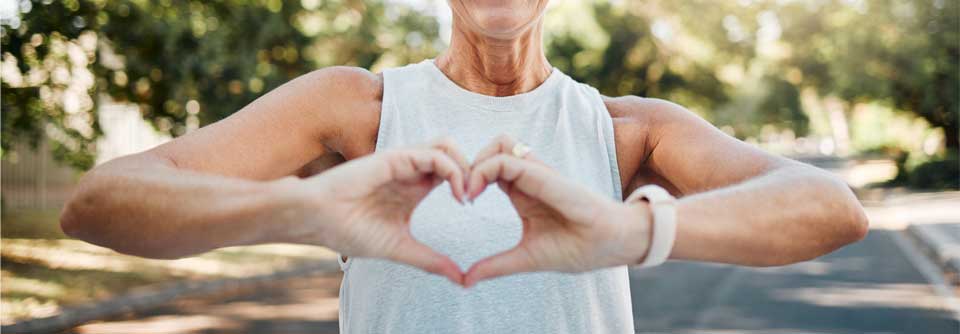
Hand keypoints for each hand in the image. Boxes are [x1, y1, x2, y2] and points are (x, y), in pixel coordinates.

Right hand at [283, 138, 469, 284]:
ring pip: (448, 146)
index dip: (470, 184)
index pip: (453, 172)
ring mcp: (404, 161)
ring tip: (467, 194)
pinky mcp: (396, 158)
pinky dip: (452, 170)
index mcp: (415, 187)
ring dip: (465, 166)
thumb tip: (460, 279)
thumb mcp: (400, 248)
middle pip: (455, 154)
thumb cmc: (349, 230)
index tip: (473, 209)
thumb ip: (430, 260)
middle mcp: (412, 170)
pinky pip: (434, 154)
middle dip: (474, 170)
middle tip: (476, 197)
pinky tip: (456, 193)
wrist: (316, 219)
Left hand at [462, 135, 651, 286]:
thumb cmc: (577, 248)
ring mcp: (536, 173)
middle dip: (467, 165)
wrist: (611, 244)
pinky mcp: (543, 175)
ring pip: (498, 144)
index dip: (469, 179)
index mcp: (522, 192)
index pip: (489, 168)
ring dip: (476, 161)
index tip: (460, 202)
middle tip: (460, 194)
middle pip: (491, 149)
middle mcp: (528, 178)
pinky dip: (485, 169)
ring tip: (468, 191)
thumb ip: (496, 265)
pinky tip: (475, 193)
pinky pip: (508, 159)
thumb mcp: (525, 258)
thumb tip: (466, 280)